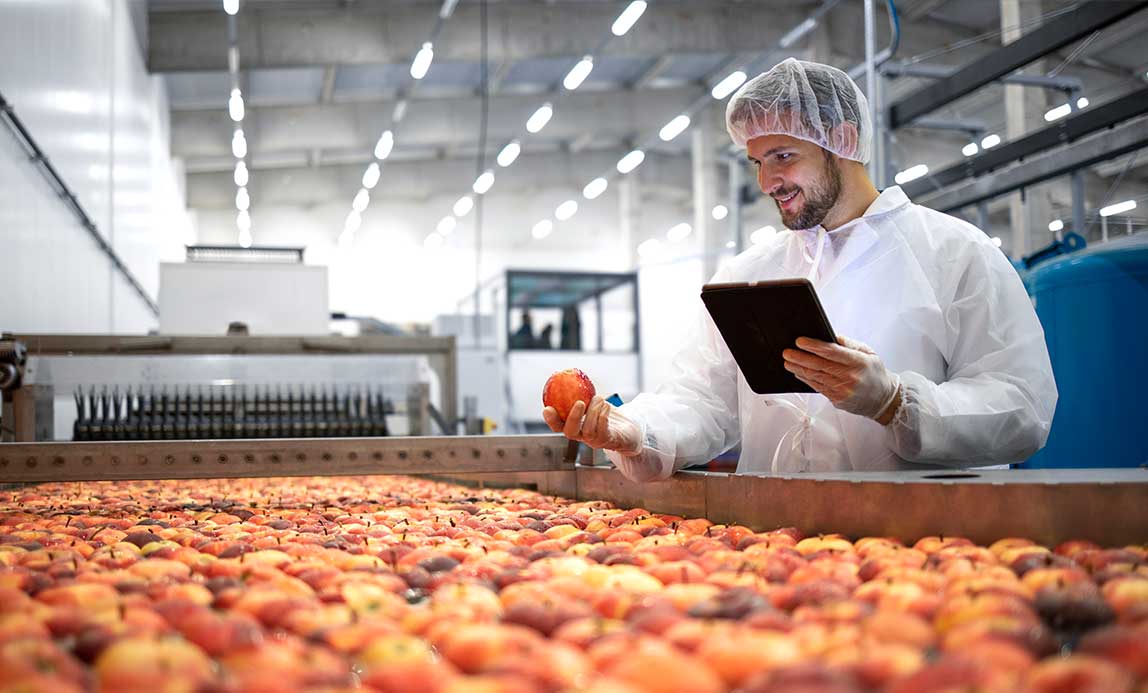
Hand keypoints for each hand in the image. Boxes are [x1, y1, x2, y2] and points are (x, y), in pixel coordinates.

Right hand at [543, 395, 642, 454]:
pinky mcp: (609, 441)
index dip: (551, 420)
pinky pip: (603, 430)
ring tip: (599, 399)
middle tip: (579, 403)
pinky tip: (605, 406)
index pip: (558, 426)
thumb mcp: (593, 401)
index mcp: (575, 426)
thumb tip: (569, 376)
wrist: (629, 428)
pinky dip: (603, 416)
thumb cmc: (607, 413)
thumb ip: (582, 393)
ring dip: (593, 412)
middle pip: (570, 433)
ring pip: (588, 431)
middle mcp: (582, 436)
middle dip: (573, 418)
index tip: (547, 408)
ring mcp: (595, 441)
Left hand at [782, 336, 900, 421]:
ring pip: (816, 377)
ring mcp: (842, 390)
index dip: (814, 346)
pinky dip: (806, 379)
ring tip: (788, 362)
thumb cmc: (874, 373)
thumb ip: (849, 344)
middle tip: (787, 352)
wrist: (883, 399)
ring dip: (799, 369)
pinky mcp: (837, 399)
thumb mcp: (868, 353)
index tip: (800, 341)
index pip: (832, 352)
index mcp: (858, 362)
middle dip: (800, 358)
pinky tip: (798, 373)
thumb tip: (831, 335)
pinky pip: (817, 387)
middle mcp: (850, 377)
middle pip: (820, 365)